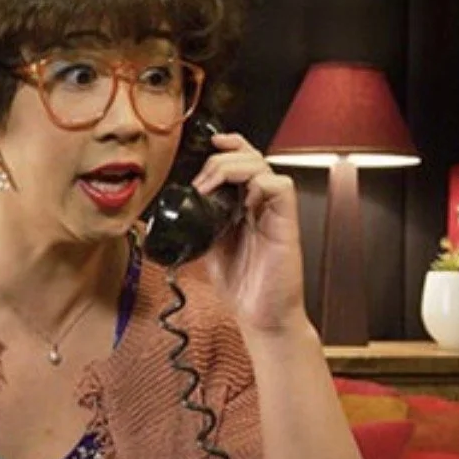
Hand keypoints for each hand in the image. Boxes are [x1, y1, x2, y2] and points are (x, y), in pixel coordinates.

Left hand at [191, 131, 307, 333]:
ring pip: (263, 165)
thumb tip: (170, 213)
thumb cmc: (241, 285)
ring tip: (209, 187)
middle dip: (221, 158)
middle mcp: (262, 203)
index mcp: (245, 205)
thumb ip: (199, 224)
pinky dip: (257, 183)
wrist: (260, 315)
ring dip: (232, 167)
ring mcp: (275, 211)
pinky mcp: (287, 222)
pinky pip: (280, 186)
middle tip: (201, 180)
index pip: (242, 161)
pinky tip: (238, 200)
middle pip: (251, 156)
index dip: (228, 146)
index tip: (207, 143)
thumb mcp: (208, 246)